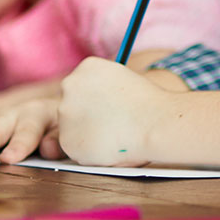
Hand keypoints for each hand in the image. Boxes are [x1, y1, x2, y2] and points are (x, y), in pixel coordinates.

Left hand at [53, 58, 179, 166]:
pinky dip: (89, 152)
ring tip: (114, 136)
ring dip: (88, 134)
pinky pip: (76, 148)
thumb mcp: (124, 80)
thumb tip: (97, 104)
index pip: (81, 86)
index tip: (109, 108)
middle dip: (87, 116)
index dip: (96, 100)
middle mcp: (70, 85)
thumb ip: (103, 88)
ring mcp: (65, 113)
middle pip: (72, 105)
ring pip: (72, 128)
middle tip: (110, 125)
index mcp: (87, 67)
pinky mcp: (67, 140)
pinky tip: (109, 147)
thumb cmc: (149, 105)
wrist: (154, 124)